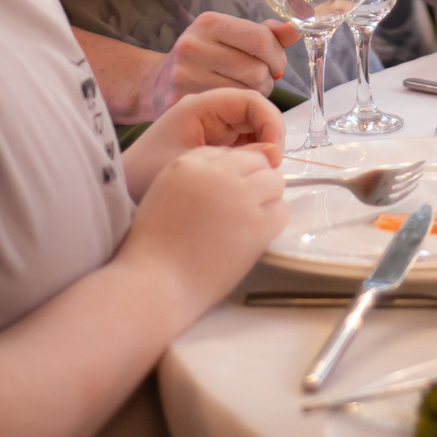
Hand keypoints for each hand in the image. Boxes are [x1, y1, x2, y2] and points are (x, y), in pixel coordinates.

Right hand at [121, 144, 287, 312]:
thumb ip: (197, 174)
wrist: (158, 283)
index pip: (227, 153)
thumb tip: (234, 165)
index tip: (226, 191)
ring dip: (267, 195)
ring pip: (275, 180)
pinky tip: (257, 231)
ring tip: (251, 216)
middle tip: (243, 203)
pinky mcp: (258, 226)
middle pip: (256, 160)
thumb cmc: (155, 245)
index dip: (231, 171)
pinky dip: (274, 217)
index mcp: (189, 164)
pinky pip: (282, 209)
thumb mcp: (165, 192)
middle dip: (254, 178)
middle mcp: (218, 175)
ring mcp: (241, 199)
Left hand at [124, 88, 284, 198]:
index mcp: (200, 106)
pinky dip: (251, 157)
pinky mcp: (210, 143)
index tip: (275, 154)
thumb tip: (273, 155)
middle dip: (269, 136)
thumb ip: (236, 158)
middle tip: (272, 167)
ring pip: (251, 128)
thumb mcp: (194, 166)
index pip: (250, 100)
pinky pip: (241, 143)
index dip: (270, 122)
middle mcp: (208, 111)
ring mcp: (210, 126)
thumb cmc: (146, 175)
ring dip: (262, 147)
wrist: (119, 190)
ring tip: (261, 174)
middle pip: (254, 112)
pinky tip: (248, 176)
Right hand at [143, 11, 298, 109]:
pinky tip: (229, 104)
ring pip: (248, 93)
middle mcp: (193, 46)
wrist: (156, 84)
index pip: (261, 39)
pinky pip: (230, 110)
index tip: (275, 64)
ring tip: (242, 91)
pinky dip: (238, 109)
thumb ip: (265, 34)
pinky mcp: (183, 102)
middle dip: (266, 79)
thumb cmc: (203, 58)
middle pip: (257, 70)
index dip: (277, 56)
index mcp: (208, 23)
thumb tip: (295, 29)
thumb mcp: (229, 37)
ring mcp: (185, 76)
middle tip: (257, 81)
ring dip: (255, 96)